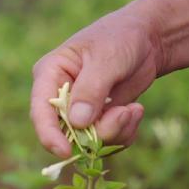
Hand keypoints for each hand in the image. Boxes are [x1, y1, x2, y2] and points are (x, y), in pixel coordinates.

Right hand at [31, 6, 155, 157]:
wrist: (147, 38)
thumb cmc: (121, 37)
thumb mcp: (107, 58)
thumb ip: (91, 89)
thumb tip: (77, 123)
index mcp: (49, 75)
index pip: (40, 111)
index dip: (49, 134)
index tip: (66, 151)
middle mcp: (59, 98)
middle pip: (65, 133)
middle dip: (94, 134)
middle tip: (123, 114)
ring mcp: (78, 112)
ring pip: (88, 142)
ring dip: (115, 131)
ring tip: (134, 109)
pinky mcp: (98, 120)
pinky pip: (106, 141)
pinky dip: (124, 132)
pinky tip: (135, 111)